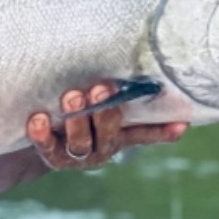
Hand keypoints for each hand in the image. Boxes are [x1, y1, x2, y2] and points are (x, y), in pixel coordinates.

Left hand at [27, 82, 187, 170]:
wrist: (37, 135)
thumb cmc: (72, 110)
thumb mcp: (93, 101)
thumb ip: (112, 90)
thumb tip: (137, 59)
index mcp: (118, 134)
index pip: (144, 132)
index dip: (162, 131)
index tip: (181, 125)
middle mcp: (102, 147)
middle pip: (109, 134)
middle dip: (105, 111)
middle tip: (101, 88)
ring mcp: (78, 156)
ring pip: (81, 143)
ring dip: (77, 120)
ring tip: (71, 97)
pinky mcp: (52, 158)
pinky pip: (49, 149)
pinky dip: (43, 135)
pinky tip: (38, 119)